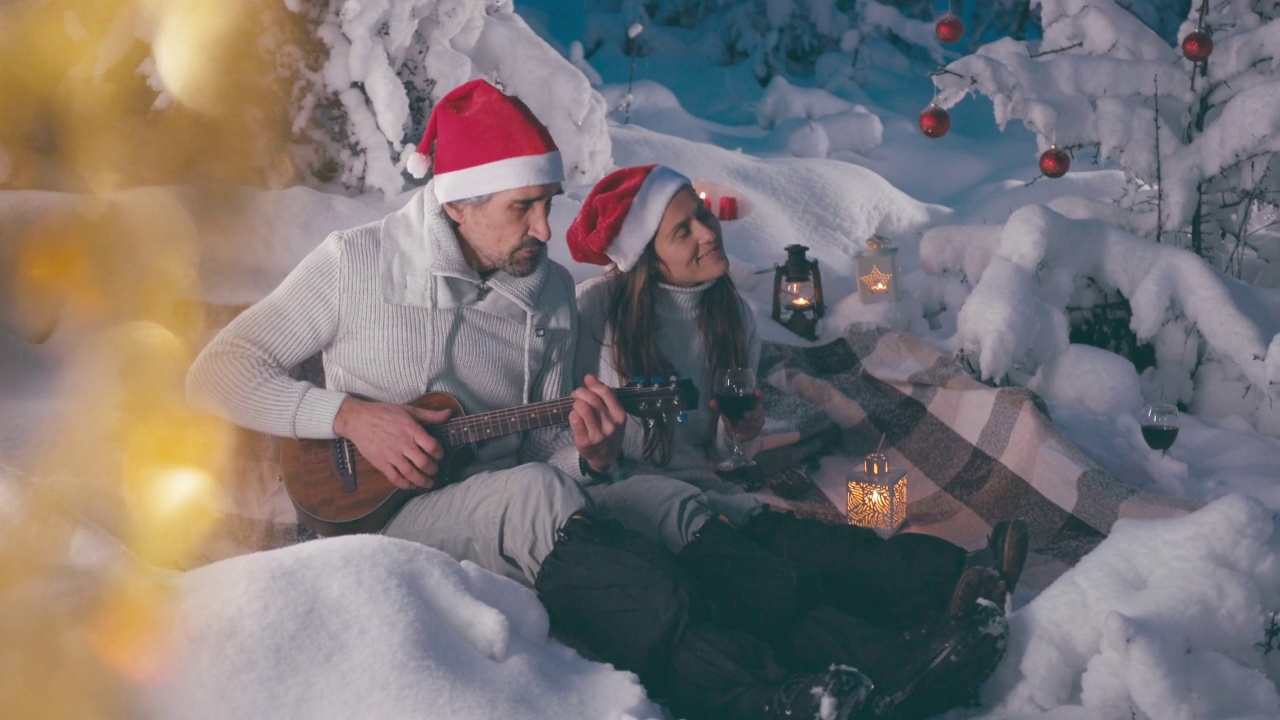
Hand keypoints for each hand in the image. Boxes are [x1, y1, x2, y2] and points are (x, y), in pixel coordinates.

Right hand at [332, 397, 449, 489]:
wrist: (359, 419)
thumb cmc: (384, 413)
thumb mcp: (409, 410)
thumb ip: (430, 415)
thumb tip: (449, 413)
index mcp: (412, 430)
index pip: (432, 446)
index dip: (439, 454)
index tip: (439, 456)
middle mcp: (403, 444)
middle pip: (423, 463)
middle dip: (433, 470)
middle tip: (435, 471)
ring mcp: (391, 455)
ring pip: (411, 473)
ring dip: (422, 481)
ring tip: (428, 483)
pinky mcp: (381, 463)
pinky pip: (395, 478)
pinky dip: (405, 484)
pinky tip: (411, 484)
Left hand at [568, 374, 626, 472]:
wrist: (605, 456)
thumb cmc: (608, 430)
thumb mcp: (612, 413)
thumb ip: (603, 394)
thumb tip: (589, 377)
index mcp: (620, 415)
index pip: (606, 392)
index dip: (593, 386)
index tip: (586, 386)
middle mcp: (611, 425)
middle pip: (592, 399)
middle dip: (580, 392)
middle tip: (576, 395)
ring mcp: (598, 434)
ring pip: (583, 409)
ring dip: (576, 403)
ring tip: (575, 405)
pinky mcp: (585, 441)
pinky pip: (575, 420)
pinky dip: (572, 414)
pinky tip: (574, 416)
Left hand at [710, 387, 764, 442]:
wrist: (739, 430)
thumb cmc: (736, 415)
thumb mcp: (729, 409)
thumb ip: (720, 405)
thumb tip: (711, 403)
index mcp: (753, 404)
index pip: (759, 397)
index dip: (759, 394)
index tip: (755, 392)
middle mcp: (758, 413)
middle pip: (759, 413)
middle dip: (752, 414)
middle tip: (744, 415)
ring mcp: (757, 424)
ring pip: (755, 424)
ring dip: (747, 424)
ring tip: (739, 423)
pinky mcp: (754, 434)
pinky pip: (751, 434)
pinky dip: (744, 433)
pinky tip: (738, 432)